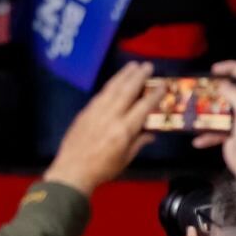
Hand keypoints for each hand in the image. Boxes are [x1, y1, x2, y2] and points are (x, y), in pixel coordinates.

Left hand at [42, 60, 156, 194]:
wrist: (72, 170)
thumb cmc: (102, 169)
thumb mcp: (125, 159)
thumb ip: (138, 142)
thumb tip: (150, 132)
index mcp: (123, 130)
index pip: (142, 107)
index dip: (154, 95)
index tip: (162, 85)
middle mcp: (110, 116)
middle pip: (126, 91)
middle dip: (138, 77)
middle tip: (147, 65)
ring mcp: (95, 112)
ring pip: (112, 89)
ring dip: (123, 75)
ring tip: (133, 65)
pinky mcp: (85, 112)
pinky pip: (100, 95)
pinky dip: (110, 85)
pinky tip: (116, 81)